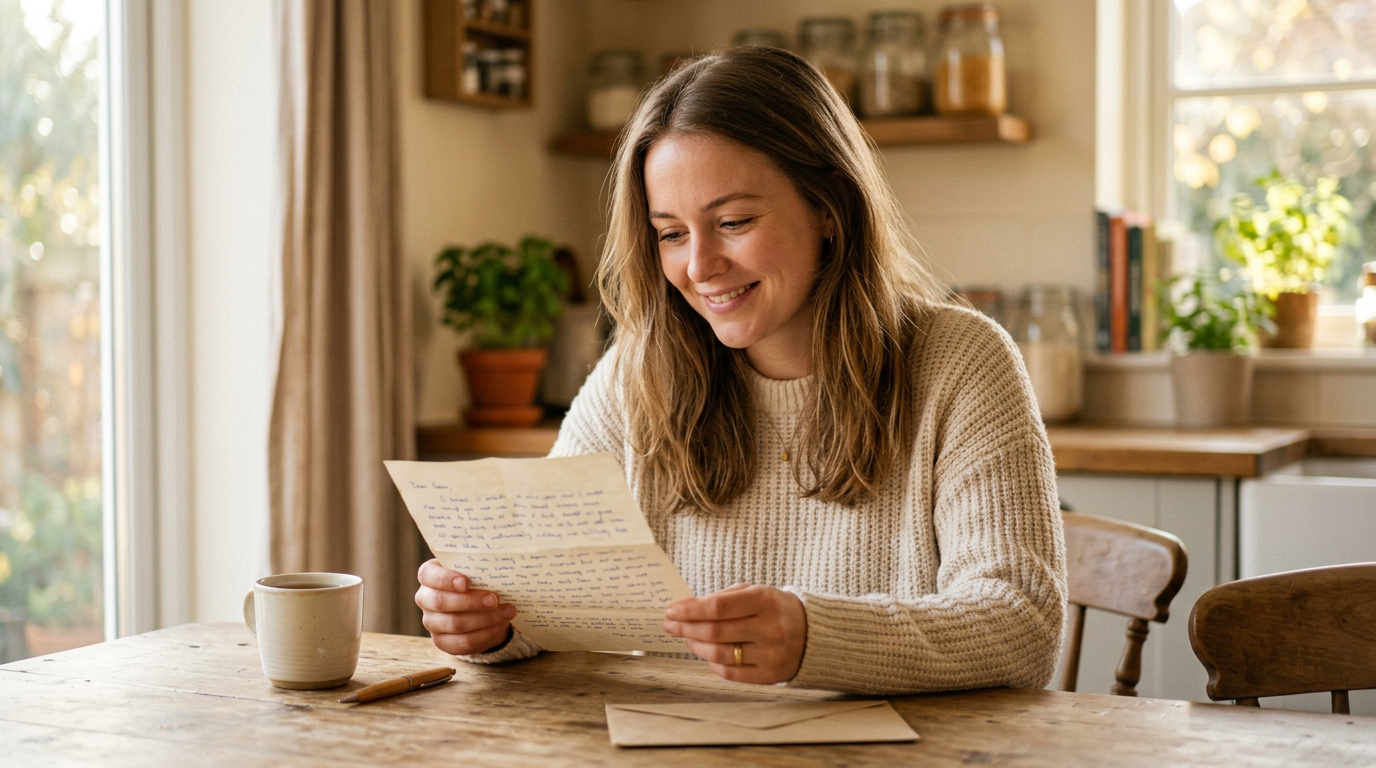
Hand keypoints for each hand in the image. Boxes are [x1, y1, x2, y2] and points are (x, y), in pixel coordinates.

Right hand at [415, 559, 516, 655]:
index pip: (428, 575)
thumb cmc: (476, 580)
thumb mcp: (475, 570)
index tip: (466, 582)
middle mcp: (425, 599)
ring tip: (507, 612)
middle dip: (470, 601)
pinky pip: (464, 642)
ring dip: (484, 619)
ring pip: (455, 624)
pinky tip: (501, 626)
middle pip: (441, 602)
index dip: (445, 579)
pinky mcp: (443, 641)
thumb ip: (479, 567)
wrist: (479, 604)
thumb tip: (497, 567)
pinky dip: (486, 634)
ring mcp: (432, 622)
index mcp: (429, 575)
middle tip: (494, 599)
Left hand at [662, 584, 806, 683]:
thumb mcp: (756, 592)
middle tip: (670, 624)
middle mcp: (770, 629)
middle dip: (686, 628)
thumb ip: (723, 598)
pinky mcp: (770, 676)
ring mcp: (771, 655)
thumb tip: (687, 609)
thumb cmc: (776, 609)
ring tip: (686, 637)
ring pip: (720, 654)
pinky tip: (706, 652)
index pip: (718, 607)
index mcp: (766, 601)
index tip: (671, 610)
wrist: (814, 634)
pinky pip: (730, 673)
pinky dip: (712, 662)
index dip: (690, 610)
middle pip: (715, 631)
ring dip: (696, 645)